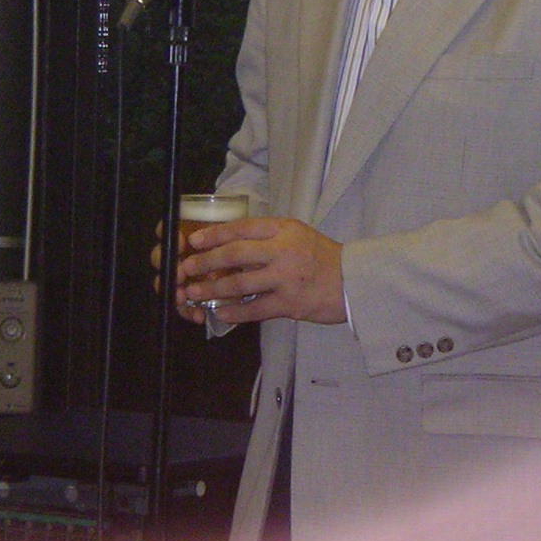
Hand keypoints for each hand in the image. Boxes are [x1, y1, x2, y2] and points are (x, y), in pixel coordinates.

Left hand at [174, 216, 346, 324]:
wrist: (352, 282)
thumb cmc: (321, 258)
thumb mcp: (297, 235)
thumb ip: (268, 237)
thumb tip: (230, 245)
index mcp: (284, 229)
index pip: (243, 227)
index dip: (215, 234)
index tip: (195, 240)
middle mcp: (283, 250)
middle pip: (236, 253)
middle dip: (206, 261)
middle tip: (187, 268)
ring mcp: (286, 277)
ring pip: (240, 282)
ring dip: (213, 288)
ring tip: (194, 292)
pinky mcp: (289, 303)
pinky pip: (254, 309)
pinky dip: (234, 311)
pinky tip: (220, 312)